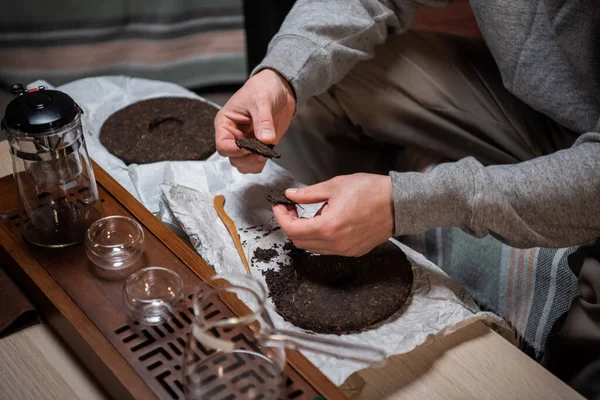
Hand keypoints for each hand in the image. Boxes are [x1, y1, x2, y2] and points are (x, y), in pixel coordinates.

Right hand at [214, 69, 295, 172]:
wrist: (280, 88)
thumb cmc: (263, 88)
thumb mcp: (261, 101)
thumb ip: (263, 121)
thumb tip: (265, 140)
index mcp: (225, 123)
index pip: (222, 145)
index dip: (234, 150)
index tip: (249, 147)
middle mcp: (233, 135)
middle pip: (232, 158)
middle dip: (247, 158)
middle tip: (262, 150)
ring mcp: (246, 142)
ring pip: (242, 164)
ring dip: (254, 163)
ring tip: (266, 151)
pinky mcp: (258, 146)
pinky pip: (255, 163)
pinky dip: (262, 163)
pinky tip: (269, 153)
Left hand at [273, 173, 394, 255]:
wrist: (398, 204)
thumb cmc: (370, 191)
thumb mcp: (335, 186)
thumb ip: (309, 194)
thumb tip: (290, 195)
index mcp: (328, 228)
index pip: (292, 229)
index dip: (281, 217)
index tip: (280, 205)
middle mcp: (335, 244)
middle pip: (299, 241)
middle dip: (289, 224)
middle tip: (290, 208)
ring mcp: (345, 251)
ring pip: (312, 247)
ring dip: (304, 232)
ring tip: (308, 213)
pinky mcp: (353, 252)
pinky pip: (327, 249)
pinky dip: (319, 237)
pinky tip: (325, 221)